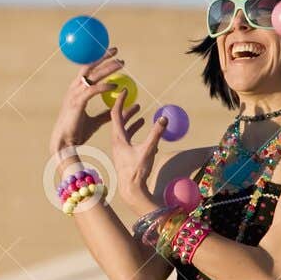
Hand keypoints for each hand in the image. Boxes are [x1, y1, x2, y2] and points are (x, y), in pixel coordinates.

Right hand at [49, 49, 122, 152]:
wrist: (65, 143)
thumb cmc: (78, 133)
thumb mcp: (95, 121)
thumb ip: (106, 113)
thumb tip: (119, 109)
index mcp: (76, 91)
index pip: (88, 71)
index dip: (99, 61)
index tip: (112, 55)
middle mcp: (74, 89)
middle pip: (89, 67)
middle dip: (102, 57)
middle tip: (117, 51)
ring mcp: (74, 95)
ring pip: (93, 76)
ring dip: (108, 68)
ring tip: (121, 63)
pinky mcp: (77, 102)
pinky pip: (93, 90)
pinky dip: (104, 86)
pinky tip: (115, 85)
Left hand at [108, 92, 165, 207]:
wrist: (130, 189)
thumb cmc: (137, 170)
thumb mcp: (148, 149)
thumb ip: (156, 134)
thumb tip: (164, 118)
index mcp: (118, 137)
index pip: (115, 113)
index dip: (120, 100)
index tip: (125, 90)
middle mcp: (117, 141)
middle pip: (119, 120)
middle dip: (128, 110)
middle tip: (136, 103)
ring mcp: (120, 149)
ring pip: (124, 130)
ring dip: (132, 122)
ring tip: (142, 116)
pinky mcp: (124, 155)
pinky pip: (128, 139)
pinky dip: (136, 133)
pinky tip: (148, 137)